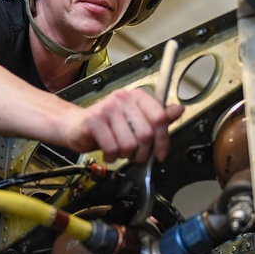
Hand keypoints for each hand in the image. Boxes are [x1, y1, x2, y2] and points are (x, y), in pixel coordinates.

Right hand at [66, 87, 184, 162]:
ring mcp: (107, 108)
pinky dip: (112, 157)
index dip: (163, 140)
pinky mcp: (93, 121)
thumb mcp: (135, 120)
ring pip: (129, 144)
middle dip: (143, 152)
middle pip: (146, 133)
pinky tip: (108, 152)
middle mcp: (123, 98)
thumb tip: (178, 110)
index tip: (161, 153)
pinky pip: (112, 148)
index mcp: (136, 96)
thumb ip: (158, 117)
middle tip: (136, 155)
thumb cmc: (107, 125)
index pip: (160, 117)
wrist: (75, 126)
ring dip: (126, 155)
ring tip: (120, 151)